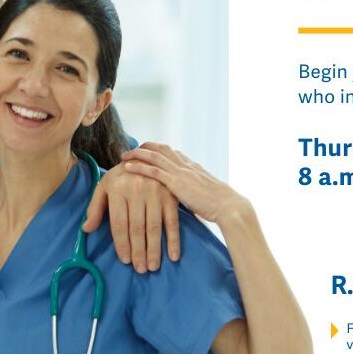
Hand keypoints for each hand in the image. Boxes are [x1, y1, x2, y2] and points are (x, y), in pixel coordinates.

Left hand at [82, 160, 180, 271]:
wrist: (146, 155)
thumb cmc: (122, 176)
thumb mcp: (104, 187)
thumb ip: (95, 208)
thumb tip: (87, 229)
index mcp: (118, 189)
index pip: (119, 224)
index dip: (121, 244)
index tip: (125, 260)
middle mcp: (136, 189)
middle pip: (136, 228)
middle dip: (138, 251)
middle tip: (140, 269)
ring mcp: (156, 191)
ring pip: (154, 227)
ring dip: (154, 249)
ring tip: (153, 266)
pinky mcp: (170, 194)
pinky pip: (172, 221)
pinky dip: (174, 239)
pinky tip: (173, 255)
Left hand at [121, 142, 253, 226]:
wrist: (228, 206)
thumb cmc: (221, 205)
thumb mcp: (207, 193)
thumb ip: (196, 191)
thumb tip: (190, 197)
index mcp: (194, 167)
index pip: (174, 153)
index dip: (159, 150)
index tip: (148, 150)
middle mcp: (186, 165)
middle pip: (162, 149)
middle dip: (146, 147)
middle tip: (133, 149)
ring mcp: (181, 172)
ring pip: (154, 156)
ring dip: (137, 154)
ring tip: (124, 155)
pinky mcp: (177, 182)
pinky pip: (153, 171)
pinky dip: (139, 167)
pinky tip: (127, 167)